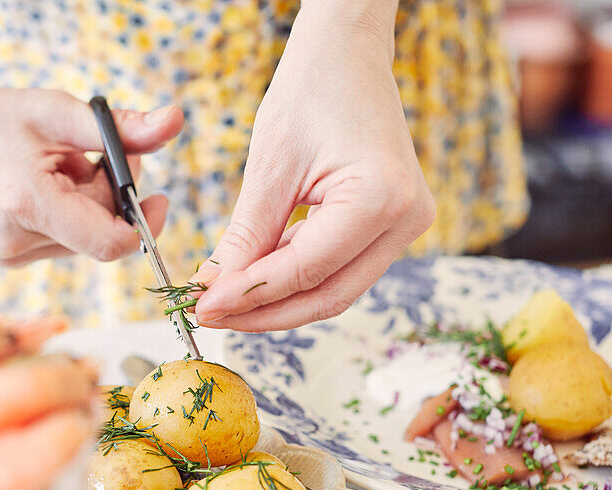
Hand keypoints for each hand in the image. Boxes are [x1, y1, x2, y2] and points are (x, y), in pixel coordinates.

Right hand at [0, 80, 183, 266]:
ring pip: (84, 240)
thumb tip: (174, 121)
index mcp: (25, 203)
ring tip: (57, 170)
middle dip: (110, 197)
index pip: (107, 243)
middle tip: (91, 157)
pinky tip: (44, 189)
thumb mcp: (59, 111)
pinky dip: (68, 216)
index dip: (141, 224)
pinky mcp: (9, 259)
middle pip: (100, 234)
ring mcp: (9, 256)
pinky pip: (65, 242)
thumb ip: (121, 126)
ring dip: (87, 206)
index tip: (156, 198)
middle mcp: (13, 241)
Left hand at [192, 3, 434, 330]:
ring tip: (225, 298)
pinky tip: (254, 277)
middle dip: (265, 312)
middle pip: (328, 295)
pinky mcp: (393, 227)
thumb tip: (213, 291)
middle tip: (210, 313)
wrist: (348, 54)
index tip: (204, 307)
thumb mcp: (270, 167)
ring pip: (335, 289)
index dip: (251, 296)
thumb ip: (245, 238)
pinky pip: (340, 268)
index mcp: (382, 198)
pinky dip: (295, 277)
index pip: (307, 271)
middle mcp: (407, 220)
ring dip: (278, 300)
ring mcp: (406, 226)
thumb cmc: (311, 92)